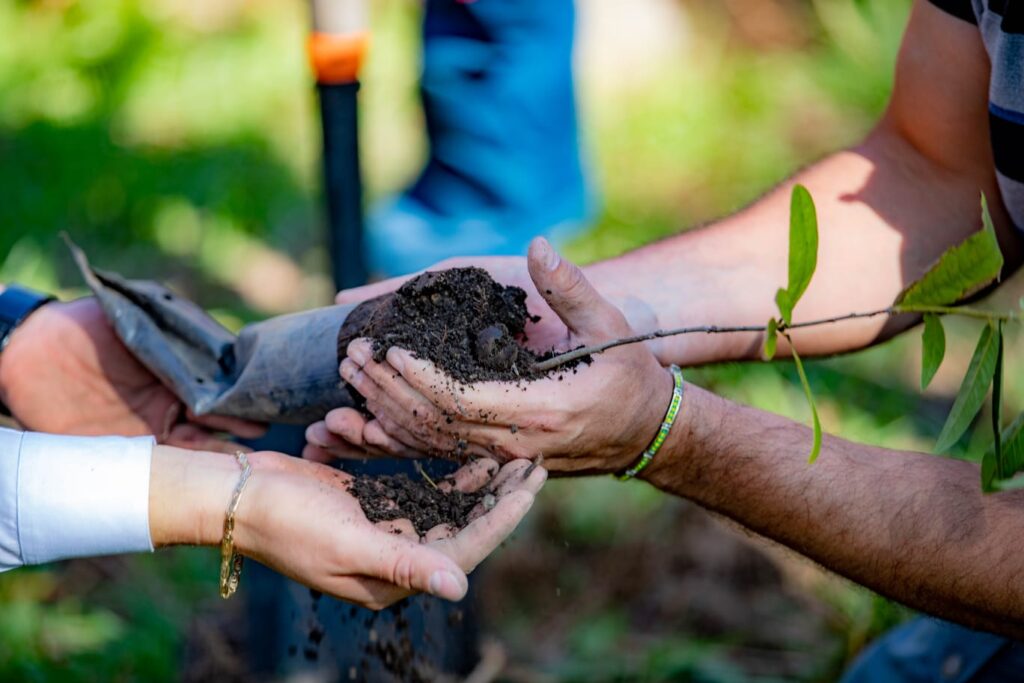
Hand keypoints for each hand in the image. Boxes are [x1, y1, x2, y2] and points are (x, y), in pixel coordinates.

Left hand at [0, 298, 263, 450]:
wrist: (29, 355)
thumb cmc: (83, 325)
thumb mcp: (133, 315)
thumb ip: (171, 328)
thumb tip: (218, 341)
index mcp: (179, 363)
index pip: (221, 377)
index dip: (241, 386)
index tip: (262, 392)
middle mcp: (175, 395)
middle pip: (219, 410)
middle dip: (243, 417)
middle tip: (264, 424)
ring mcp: (157, 423)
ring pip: (203, 438)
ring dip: (227, 444)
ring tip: (252, 451)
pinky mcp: (136, 448)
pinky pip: (172, 459)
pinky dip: (197, 464)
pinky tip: (220, 468)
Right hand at [149, 446, 546, 608]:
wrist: (234, 494)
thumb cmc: (284, 520)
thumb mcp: (347, 542)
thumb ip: (405, 561)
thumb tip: (460, 589)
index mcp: (391, 577)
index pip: (464, 549)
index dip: (502, 517)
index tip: (533, 485)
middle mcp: (394, 557)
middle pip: (463, 527)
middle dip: (499, 496)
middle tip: (534, 461)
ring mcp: (383, 529)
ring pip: (446, 507)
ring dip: (478, 483)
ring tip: (512, 454)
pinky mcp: (372, 503)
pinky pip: (420, 490)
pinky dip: (444, 473)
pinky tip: (469, 452)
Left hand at [311, 238, 672, 474]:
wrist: (646, 431)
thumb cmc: (630, 375)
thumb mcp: (610, 326)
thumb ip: (571, 288)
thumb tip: (539, 245)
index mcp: (539, 411)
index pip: (461, 401)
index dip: (419, 378)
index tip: (386, 350)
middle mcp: (514, 443)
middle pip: (432, 425)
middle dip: (386, 391)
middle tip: (351, 356)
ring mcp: (502, 458)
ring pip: (428, 445)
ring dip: (383, 414)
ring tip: (349, 380)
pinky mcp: (495, 460)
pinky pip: (438, 454)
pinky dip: (399, 438)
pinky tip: (366, 421)